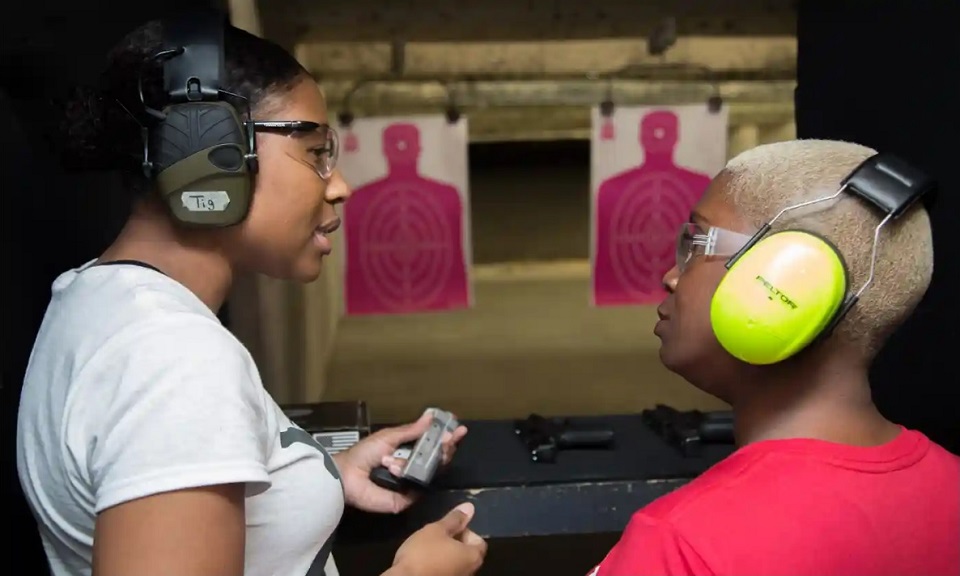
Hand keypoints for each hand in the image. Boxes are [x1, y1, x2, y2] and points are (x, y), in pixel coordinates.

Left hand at [334, 410, 467, 513]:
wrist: (348, 475)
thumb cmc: (365, 453)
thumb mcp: (389, 436)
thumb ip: (412, 430)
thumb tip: (431, 415)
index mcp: (409, 452)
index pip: (434, 445)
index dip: (447, 438)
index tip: (459, 429)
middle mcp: (413, 467)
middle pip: (439, 459)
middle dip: (445, 448)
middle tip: (450, 439)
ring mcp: (412, 484)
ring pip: (432, 472)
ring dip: (420, 460)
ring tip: (400, 457)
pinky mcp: (407, 498)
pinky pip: (418, 486)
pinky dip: (405, 473)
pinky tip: (392, 467)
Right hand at [389, 502, 486, 575]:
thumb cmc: (423, 554)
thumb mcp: (437, 530)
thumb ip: (454, 519)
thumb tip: (470, 507)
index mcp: (473, 557)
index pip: (479, 541)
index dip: (466, 531)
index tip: (449, 527)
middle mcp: (470, 572)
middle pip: (468, 553)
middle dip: (456, 542)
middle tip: (438, 536)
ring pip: (457, 564)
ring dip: (447, 555)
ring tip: (429, 548)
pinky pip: (447, 571)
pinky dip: (440, 566)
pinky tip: (425, 561)